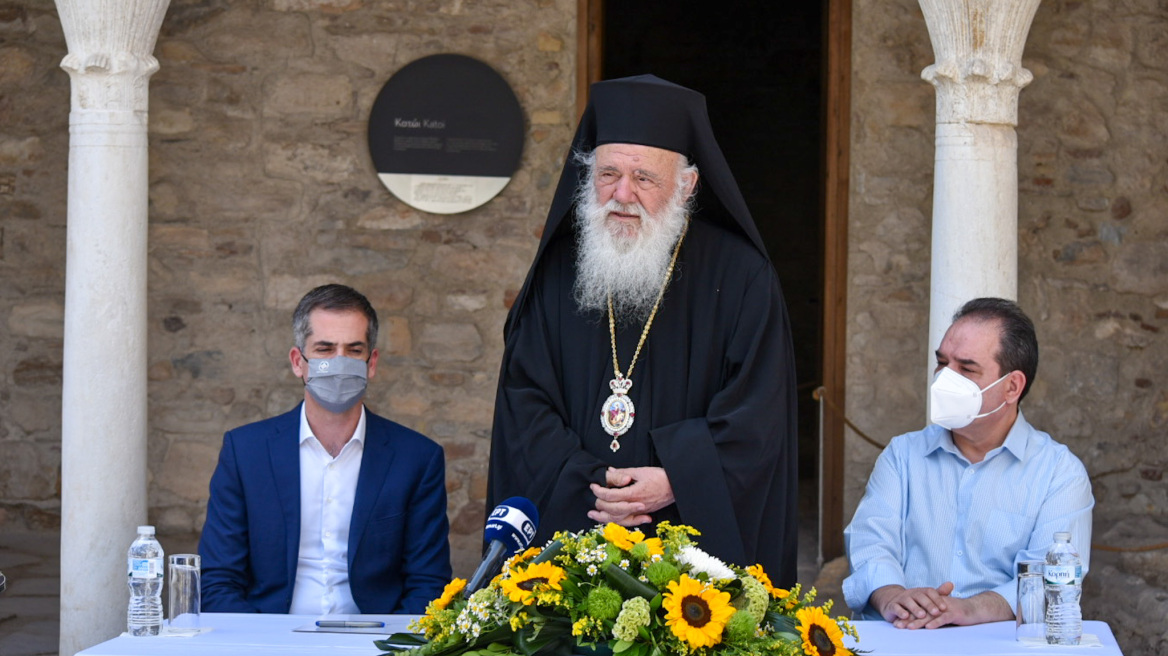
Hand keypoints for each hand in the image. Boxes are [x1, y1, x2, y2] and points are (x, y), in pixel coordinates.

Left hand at [587, 467, 673, 525]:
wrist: (676, 486)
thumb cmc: (660, 477)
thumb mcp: (641, 471)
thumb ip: (623, 473)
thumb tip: (610, 471)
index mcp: (634, 493)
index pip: (611, 495)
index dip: (600, 491)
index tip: (593, 486)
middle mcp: (636, 505)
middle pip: (613, 509)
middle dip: (600, 504)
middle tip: (592, 497)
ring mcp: (640, 511)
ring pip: (619, 519)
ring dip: (604, 518)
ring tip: (593, 515)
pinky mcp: (644, 513)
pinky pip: (628, 521)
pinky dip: (618, 521)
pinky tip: (610, 520)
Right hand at [871, 583, 952, 627]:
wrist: (892, 601)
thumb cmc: (914, 602)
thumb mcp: (926, 598)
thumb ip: (939, 593)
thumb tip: (951, 584)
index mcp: (921, 591)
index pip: (930, 592)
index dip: (937, 599)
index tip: (944, 608)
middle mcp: (911, 593)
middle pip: (920, 596)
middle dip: (928, 604)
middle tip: (936, 612)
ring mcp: (901, 599)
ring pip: (908, 602)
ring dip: (915, 608)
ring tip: (922, 615)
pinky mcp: (892, 606)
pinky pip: (896, 607)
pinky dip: (900, 611)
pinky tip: (905, 616)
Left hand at [873, 583, 1012, 628]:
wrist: (975, 609)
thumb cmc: (958, 612)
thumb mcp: (942, 614)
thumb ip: (931, 617)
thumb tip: (920, 625)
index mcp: (932, 605)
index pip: (917, 611)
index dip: (907, 617)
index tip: (896, 623)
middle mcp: (937, 605)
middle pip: (920, 613)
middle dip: (908, 620)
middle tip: (897, 626)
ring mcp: (945, 609)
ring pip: (929, 615)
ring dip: (919, 622)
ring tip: (908, 627)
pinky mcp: (954, 613)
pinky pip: (943, 618)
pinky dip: (936, 622)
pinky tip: (929, 627)